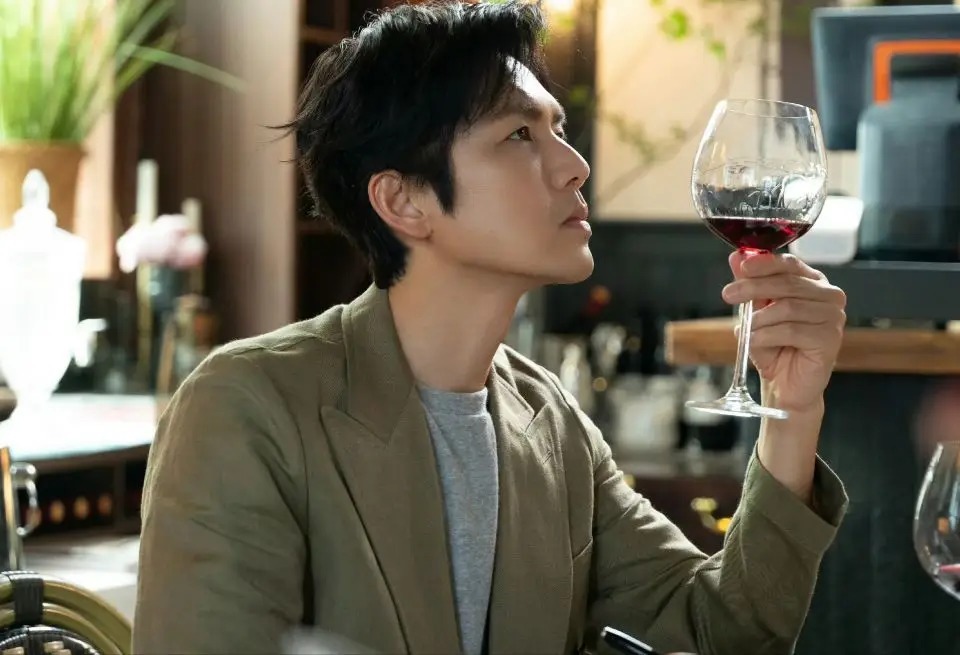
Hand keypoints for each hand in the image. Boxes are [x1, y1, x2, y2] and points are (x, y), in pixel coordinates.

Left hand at [722, 251, 845, 412]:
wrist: (785, 384)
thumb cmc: (773, 346)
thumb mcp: (756, 311)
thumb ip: (750, 283)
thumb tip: (736, 256)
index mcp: (813, 283)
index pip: (790, 264)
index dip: (765, 263)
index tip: (741, 266)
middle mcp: (829, 296)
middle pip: (787, 284)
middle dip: (753, 288)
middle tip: (728, 294)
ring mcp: (833, 317)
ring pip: (787, 308)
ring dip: (758, 320)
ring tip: (745, 331)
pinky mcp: (830, 339)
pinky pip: (792, 330)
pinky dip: (766, 336)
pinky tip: (754, 342)